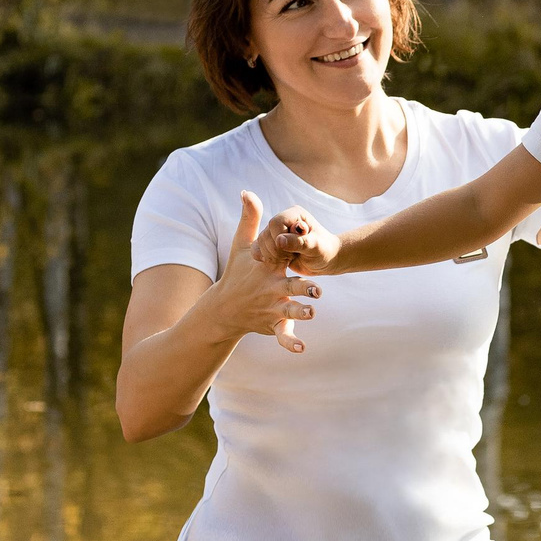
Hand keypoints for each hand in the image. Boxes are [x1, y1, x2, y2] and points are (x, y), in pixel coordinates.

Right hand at [210, 191, 319, 352]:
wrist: (223, 308)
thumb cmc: (237, 272)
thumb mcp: (241, 245)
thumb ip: (250, 219)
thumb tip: (247, 191)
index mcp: (267, 268)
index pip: (283, 254)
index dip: (293, 246)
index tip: (305, 235)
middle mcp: (271, 288)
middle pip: (290, 287)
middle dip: (303, 287)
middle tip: (316, 288)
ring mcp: (272, 307)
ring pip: (289, 311)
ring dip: (300, 312)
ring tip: (312, 311)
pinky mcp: (272, 324)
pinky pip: (283, 335)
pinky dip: (289, 342)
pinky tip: (301, 348)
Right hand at [253, 204, 343, 275]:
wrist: (325, 260)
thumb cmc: (324, 251)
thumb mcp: (315, 247)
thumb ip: (299, 242)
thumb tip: (279, 240)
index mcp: (294, 214)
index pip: (276, 223)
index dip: (280, 239)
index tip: (293, 251)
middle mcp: (283, 220)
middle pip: (266, 233)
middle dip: (276, 250)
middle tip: (292, 257)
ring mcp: (276, 231)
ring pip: (261, 242)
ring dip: (272, 255)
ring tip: (288, 259)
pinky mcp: (271, 242)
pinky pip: (257, 248)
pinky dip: (265, 258)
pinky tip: (277, 262)